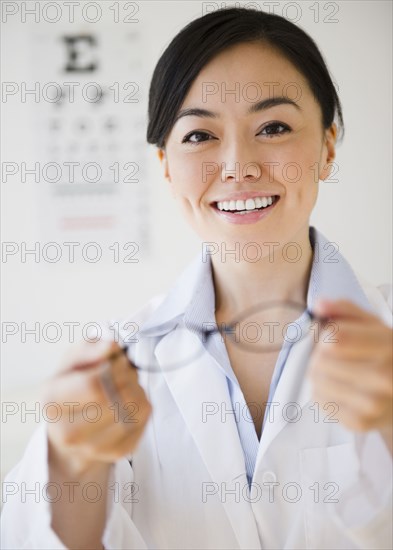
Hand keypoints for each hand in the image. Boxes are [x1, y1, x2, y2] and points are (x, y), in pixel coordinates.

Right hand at [44, 340, 151, 475]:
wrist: (71, 425)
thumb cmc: (73, 385)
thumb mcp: (73, 359)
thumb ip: (90, 348)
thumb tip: (110, 345)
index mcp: (52, 401)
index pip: (94, 384)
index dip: (114, 367)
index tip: (118, 360)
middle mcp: (67, 431)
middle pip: (117, 398)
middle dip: (129, 377)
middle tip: (126, 371)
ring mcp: (92, 447)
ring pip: (133, 410)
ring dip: (138, 390)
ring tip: (129, 384)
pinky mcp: (116, 453)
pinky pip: (143, 421)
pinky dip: (144, 404)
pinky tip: (132, 400)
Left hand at [308, 300, 392, 440]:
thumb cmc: (386, 355)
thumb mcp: (373, 325)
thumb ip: (345, 310)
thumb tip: (320, 305)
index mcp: (388, 347)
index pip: (335, 338)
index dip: (325, 334)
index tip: (332, 335)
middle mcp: (383, 378)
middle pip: (321, 360)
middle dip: (320, 354)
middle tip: (335, 356)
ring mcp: (372, 404)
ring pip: (316, 381)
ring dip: (319, 374)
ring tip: (338, 372)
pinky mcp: (360, 422)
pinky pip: (319, 400)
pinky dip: (323, 392)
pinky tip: (342, 389)